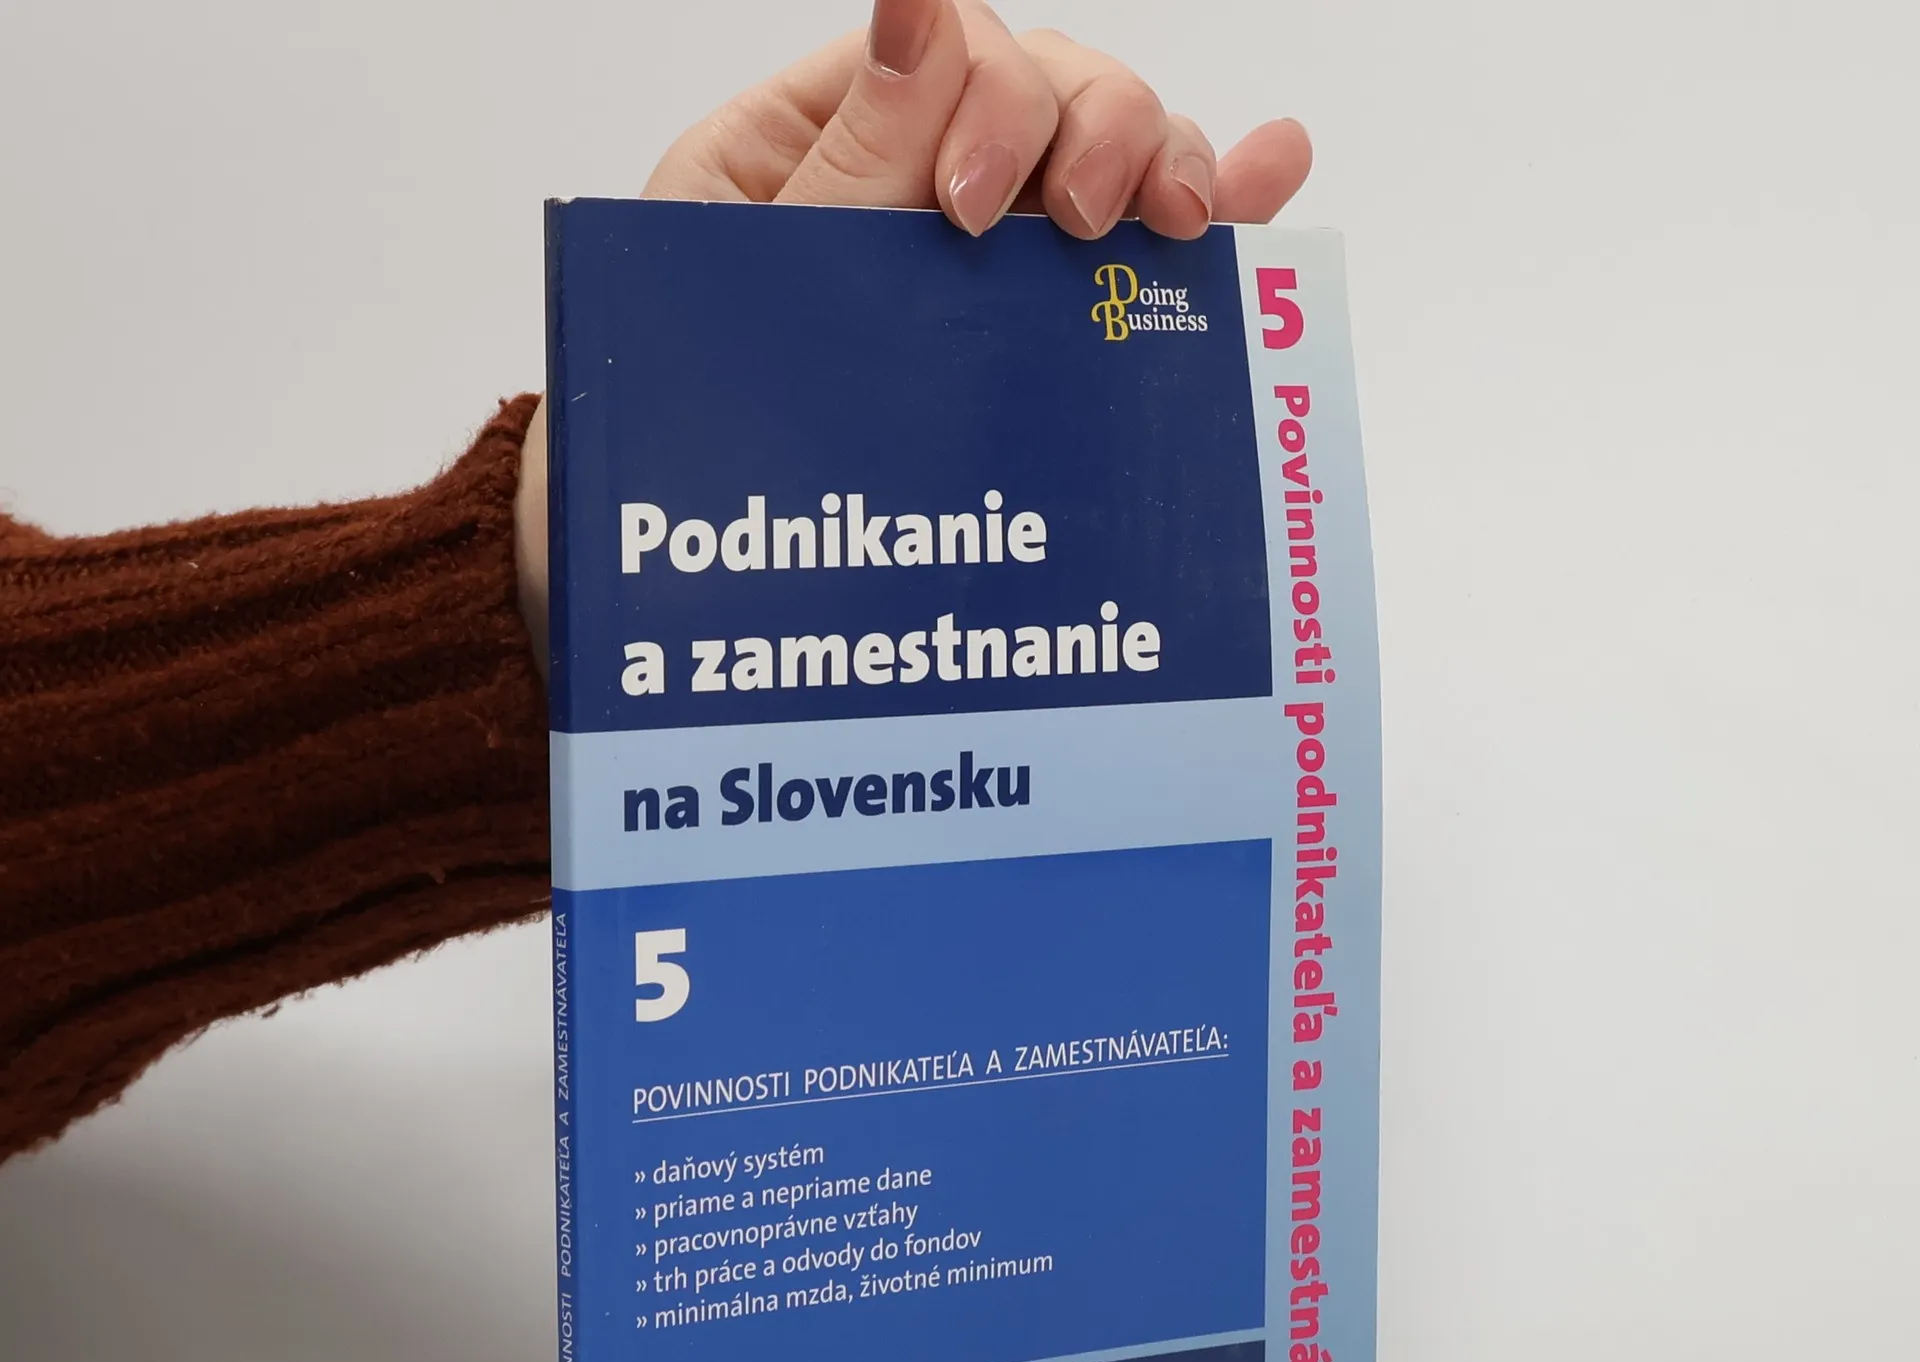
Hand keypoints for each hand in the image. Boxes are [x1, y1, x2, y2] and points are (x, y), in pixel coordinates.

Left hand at [514, 0, 1313, 657]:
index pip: (948, 53)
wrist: (665, 591)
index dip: (995, 101)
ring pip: (1103, 163)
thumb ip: (844, 167)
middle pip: (1048, 92)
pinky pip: (1129, 259)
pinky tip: (1268, 179)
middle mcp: (908, 193)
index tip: (975, 214)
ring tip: (1186, 220)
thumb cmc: (673, 449)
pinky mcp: (1030, 344)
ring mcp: (980, 268)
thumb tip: (925, 9)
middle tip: (1089, 225)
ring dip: (1166, 164)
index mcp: (808, 150)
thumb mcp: (737, 292)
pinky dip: (1211, 214)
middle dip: (1097, 131)